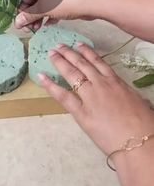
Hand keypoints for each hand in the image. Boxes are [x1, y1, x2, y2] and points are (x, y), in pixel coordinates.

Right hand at [15, 0, 92, 30]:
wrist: (89, 2)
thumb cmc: (65, 2)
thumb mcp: (43, 10)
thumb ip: (28, 16)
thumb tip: (17, 22)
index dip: (22, 11)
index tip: (21, 23)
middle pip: (32, 2)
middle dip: (30, 16)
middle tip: (30, 28)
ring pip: (42, 6)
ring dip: (38, 17)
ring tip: (38, 28)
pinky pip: (52, 8)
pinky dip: (49, 15)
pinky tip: (49, 23)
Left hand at [38, 43, 153, 185]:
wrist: (138, 141)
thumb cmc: (143, 123)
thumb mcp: (137, 100)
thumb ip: (125, 93)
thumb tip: (123, 92)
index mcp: (115, 81)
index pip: (97, 62)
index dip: (86, 52)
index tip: (78, 44)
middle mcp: (100, 84)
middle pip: (82, 64)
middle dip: (69, 53)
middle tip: (58, 45)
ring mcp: (90, 96)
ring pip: (72, 74)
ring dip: (60, 61)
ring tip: (51, 53)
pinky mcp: (81, 112)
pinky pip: (62, 96)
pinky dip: (50, 85)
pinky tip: (41, 77)